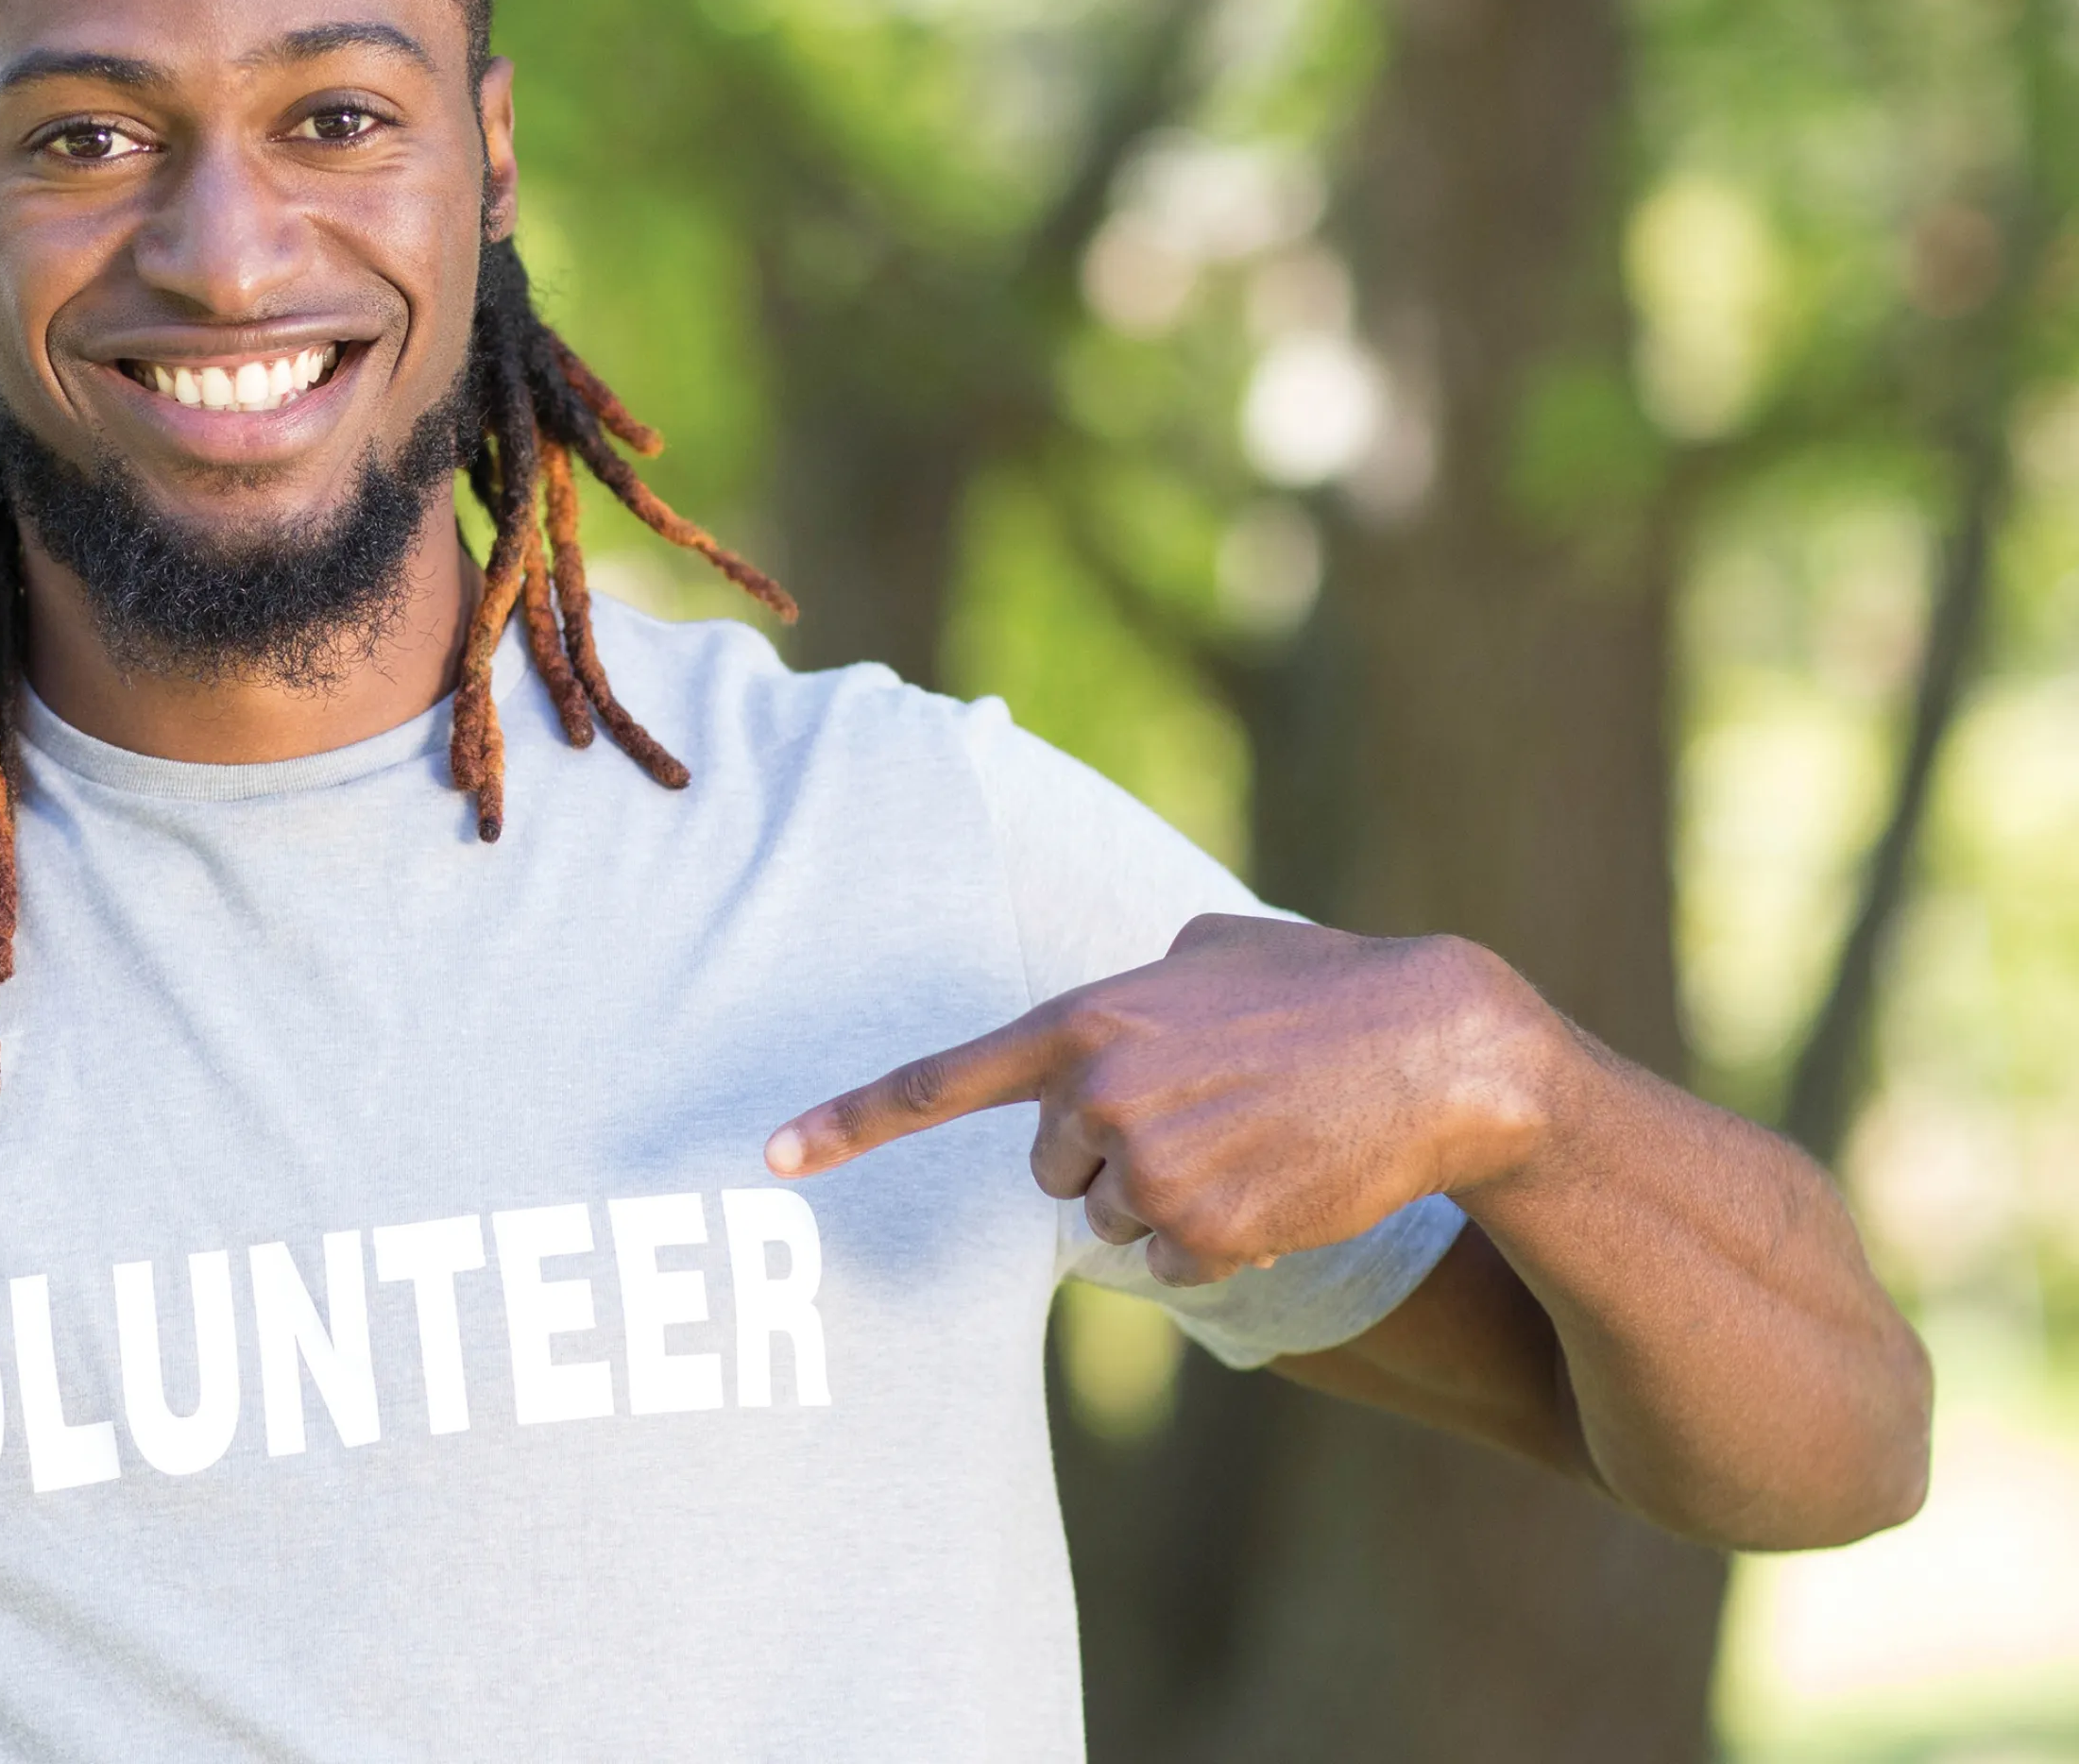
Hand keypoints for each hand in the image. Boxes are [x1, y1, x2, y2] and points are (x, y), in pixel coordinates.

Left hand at [764, 915, 1565, 1284]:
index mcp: (1081, 1022)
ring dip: (1169, 1198)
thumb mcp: (1207, 950)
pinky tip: (1279, 1184)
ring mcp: (1148, 1171)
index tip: (772, 1156)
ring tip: (1253, 1142)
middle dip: (1107, 1154)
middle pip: (1051, 1170)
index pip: (940, 1081)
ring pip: (1114, 1221)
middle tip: (1202, 1112)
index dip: (849, 1122)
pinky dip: (1219, 1240)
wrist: (1440, 1051)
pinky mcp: (1205, 1234)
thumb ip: (1132, 983)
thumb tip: (1112, 1012)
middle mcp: (1095, 1098)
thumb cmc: (1327, 986)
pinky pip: (1173, 1263)